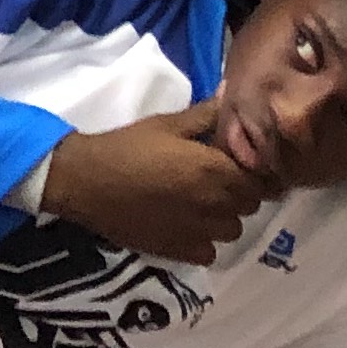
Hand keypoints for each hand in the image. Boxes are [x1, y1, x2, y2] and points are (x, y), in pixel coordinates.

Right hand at [38, 105, 273, 263]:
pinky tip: (187, 226)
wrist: (89, 181)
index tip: (237, 162)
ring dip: (224, 218)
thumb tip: (232, 94)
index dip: (252, 169)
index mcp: (214, 169)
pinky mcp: (179, 252)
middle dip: (240, 192)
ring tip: (203, 204)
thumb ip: (206, 114)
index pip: (258, 177)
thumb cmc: (129, 146)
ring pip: (232, 230)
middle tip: (218, 179)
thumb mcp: (168, 124)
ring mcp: (198, 232)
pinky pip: (210, 253)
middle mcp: (214, 204)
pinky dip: (205, 241)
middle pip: (249, 205)